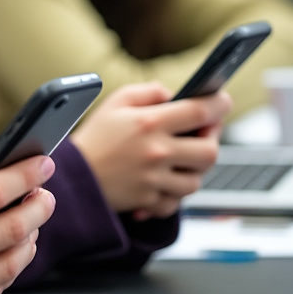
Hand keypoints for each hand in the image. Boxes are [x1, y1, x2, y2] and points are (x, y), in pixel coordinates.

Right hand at [71, 82, 230, 218]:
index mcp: (149, 123)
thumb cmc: (94, 138)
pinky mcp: (149, 200)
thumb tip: (174, 95)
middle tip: (203, 134)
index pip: (200, 110)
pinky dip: (172, 193)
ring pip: (197, 180)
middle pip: (210, 151)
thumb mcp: (116, 102)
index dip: (219, 104)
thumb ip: (149, 92)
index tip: (222, 102)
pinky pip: (176, 201)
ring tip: (180, 159)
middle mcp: (156, 152)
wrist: (71, 176)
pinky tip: (162, 182)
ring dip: (192, 169)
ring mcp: (155, 180)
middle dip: (211, 141)